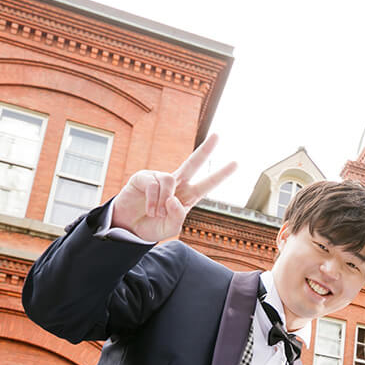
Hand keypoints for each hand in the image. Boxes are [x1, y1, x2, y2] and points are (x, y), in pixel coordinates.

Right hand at [110, 133, 235, 242]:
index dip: (220, 175)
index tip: (236, 163)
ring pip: (170, 181)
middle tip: (218, 135)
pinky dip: (153, 201)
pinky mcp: (143, 177)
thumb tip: (175, 199)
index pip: (206, 184)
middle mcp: (176, 184)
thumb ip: (177, 217)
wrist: (128, 229)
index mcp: (187, 196)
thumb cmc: (150, 227)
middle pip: (193, 163)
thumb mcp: (170, 229)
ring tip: (156, 214)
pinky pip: (154, 185)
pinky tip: (148, 209)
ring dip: (163, 201)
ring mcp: (159, 178)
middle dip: (206, 149)